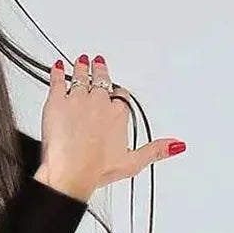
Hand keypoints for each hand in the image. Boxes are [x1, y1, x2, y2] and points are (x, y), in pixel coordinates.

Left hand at [35, 53, 185, 200]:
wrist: (71, 170)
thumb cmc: (96, 168)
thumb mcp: (132, 163)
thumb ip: (155, 151)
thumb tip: (176, 146)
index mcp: (118, 113)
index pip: (120, 97)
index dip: (117, 95)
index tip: (115, 93)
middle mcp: (99, 102)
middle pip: (101, 81)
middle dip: (100, 73)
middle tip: (98, 65)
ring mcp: (77, 100)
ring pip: (80, 77)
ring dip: (81, 68)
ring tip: (81, 62)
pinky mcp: (57, 102)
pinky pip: (57, 81)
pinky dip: (57, 74)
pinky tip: (57, 68)